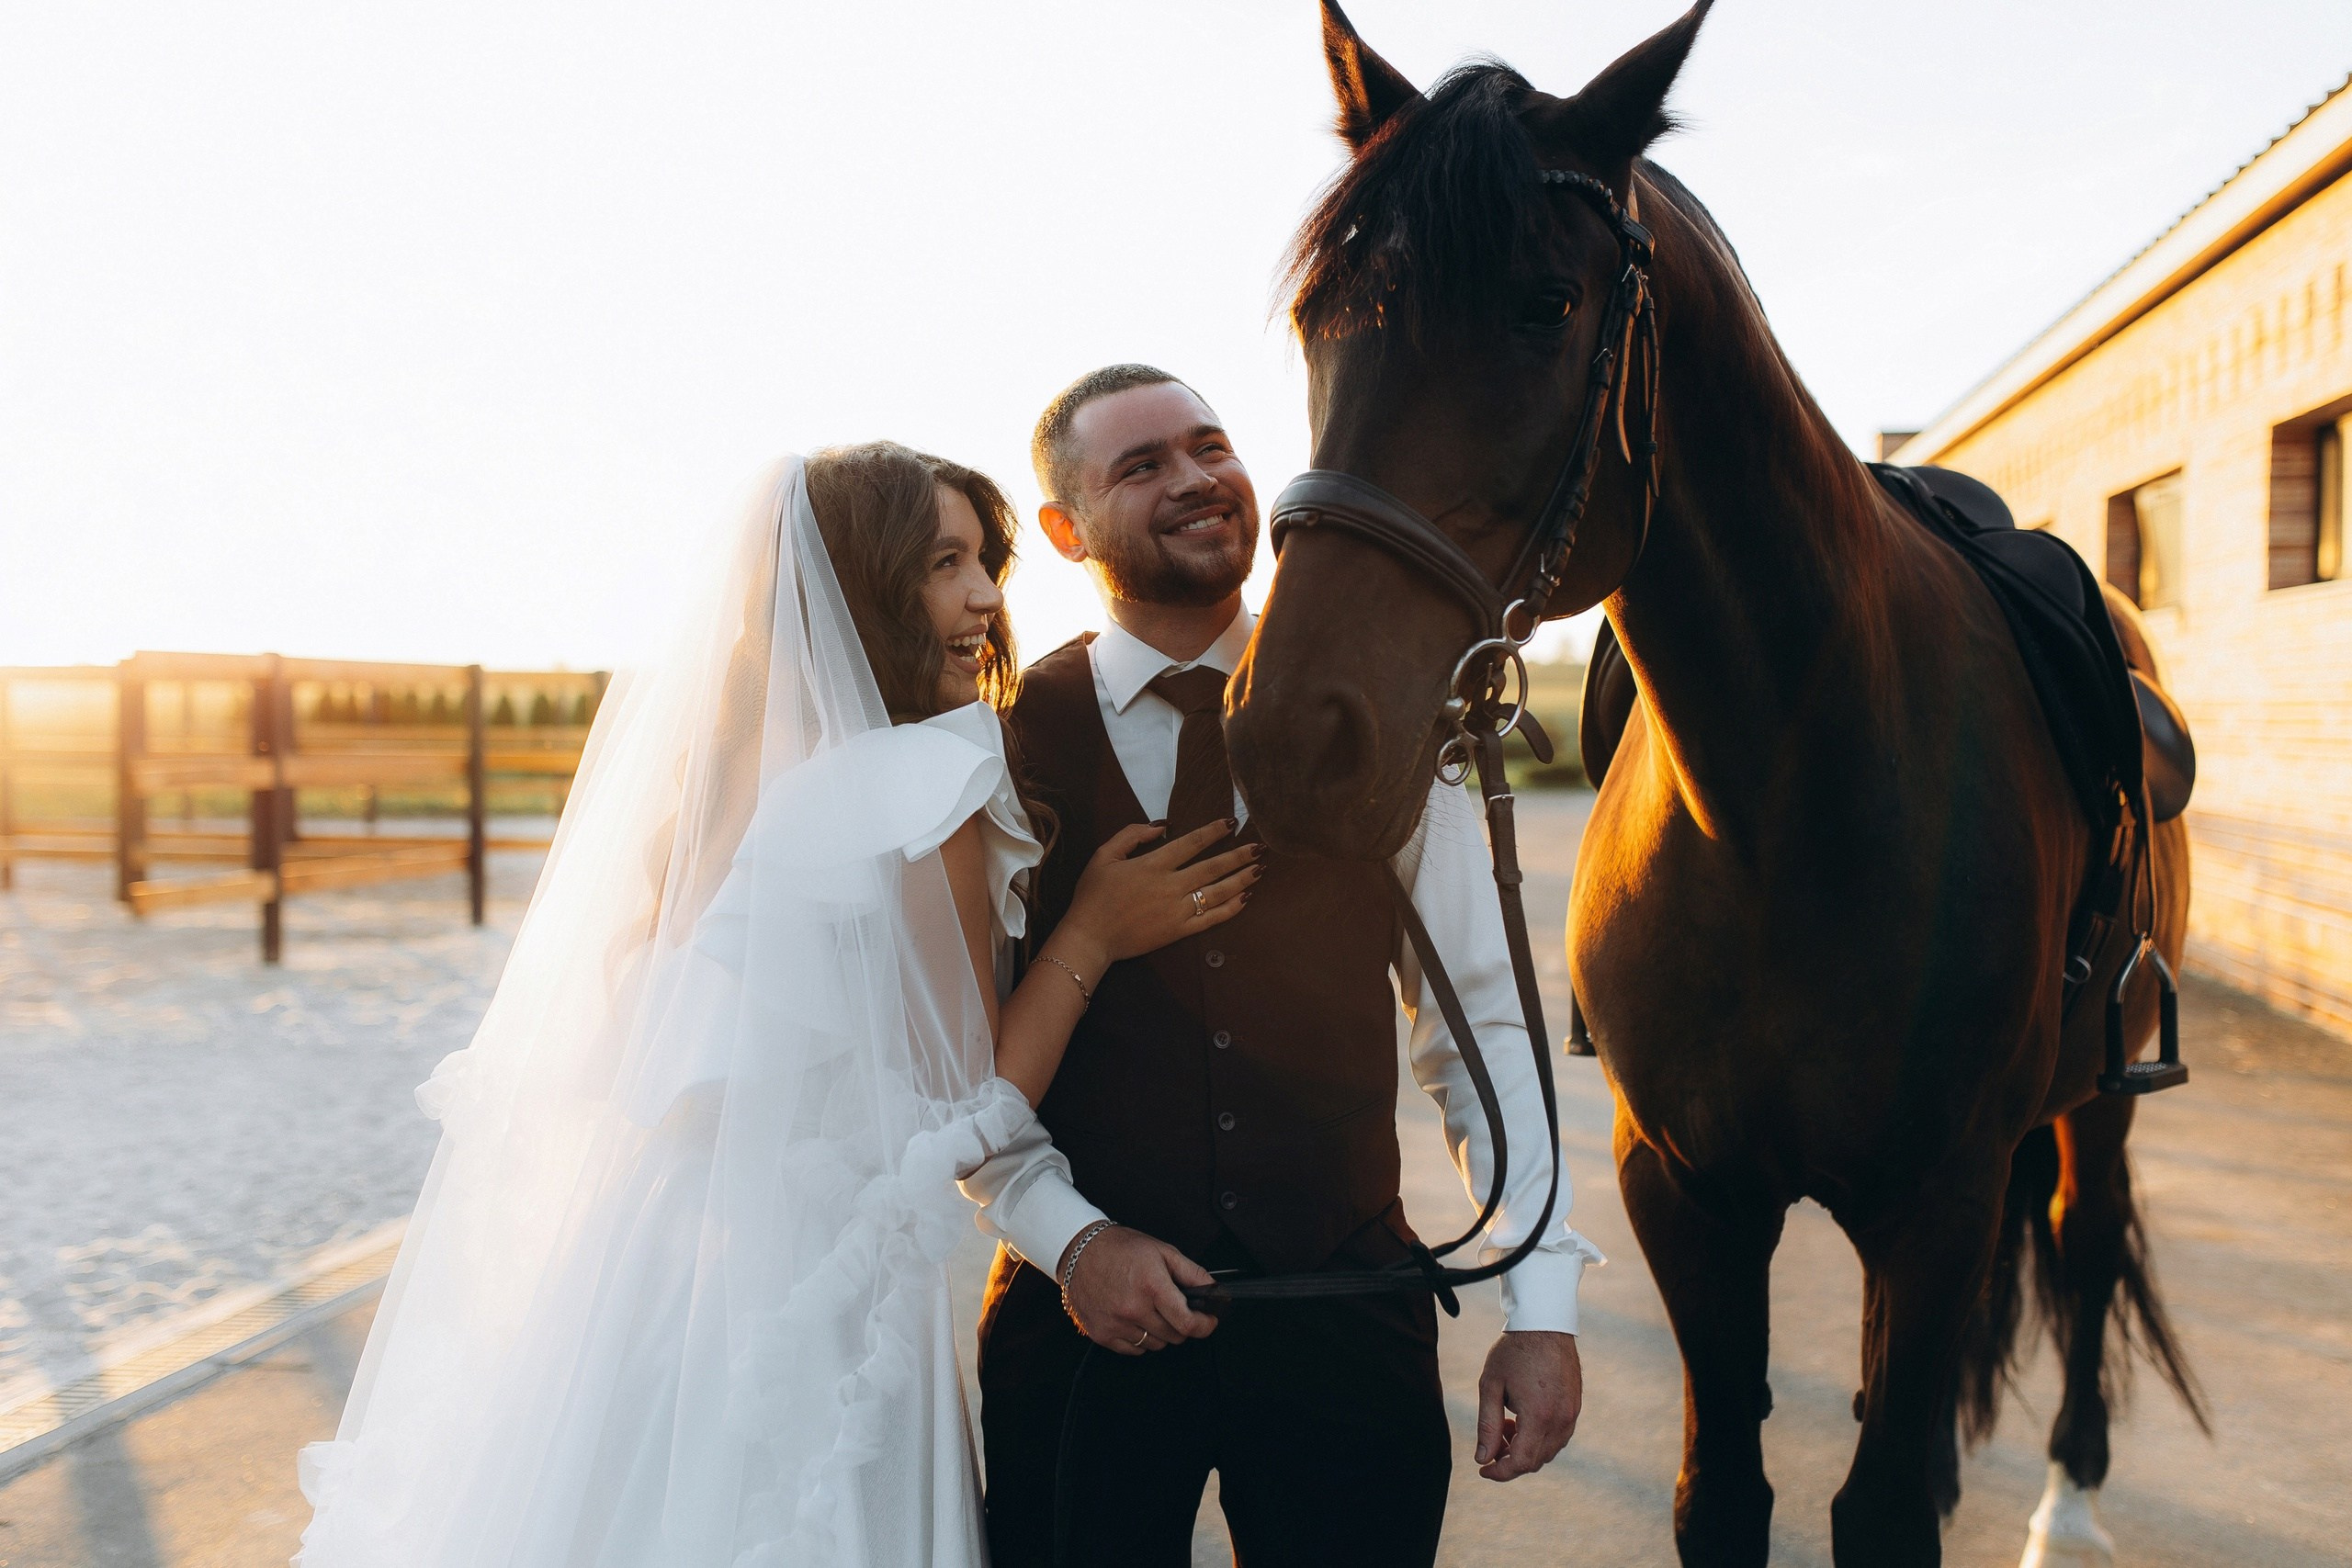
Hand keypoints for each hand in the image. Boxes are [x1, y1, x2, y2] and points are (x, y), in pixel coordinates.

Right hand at [1054, 820, 1260, 973]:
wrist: (1090, 937)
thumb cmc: (1094, 895)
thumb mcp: (1104, 855)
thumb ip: (1131, 835)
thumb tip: (1162, 826)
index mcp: (1152, 864)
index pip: (1191, 843)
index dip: (1213, 831)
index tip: (1232, 823)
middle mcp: (1170, 885)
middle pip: (1213, 867)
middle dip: (1239, 855)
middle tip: (1260, 846)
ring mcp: (1177, 910)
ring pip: (1217, 892)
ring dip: (1241, 879)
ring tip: (1260, 868)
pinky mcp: (1179, 930)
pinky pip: (1211, 918)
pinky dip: (1231, 908)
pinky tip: (1245, 898)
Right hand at [1060, 1226, 1220, 1354]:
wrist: (1079, 1252)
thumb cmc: (1120, 1249)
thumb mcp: (1162, 1252)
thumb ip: (1193, 1273)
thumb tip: (1215, 1291)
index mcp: (1152, 1286)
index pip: (1188, 1323)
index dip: (1205, 1325)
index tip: (1208, 1322)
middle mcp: (1133, 1309)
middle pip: (1174, 1336)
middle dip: (1181, 1324)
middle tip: (1173, 1307)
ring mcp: (1116, 1324)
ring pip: (1155, 1345)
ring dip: (1159, 1332)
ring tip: (1149, 1308)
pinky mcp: (1102, 1334)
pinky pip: (1134, 1350)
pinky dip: (1139, 1339)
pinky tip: (1133, 1318)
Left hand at [1475, 1331, 1582, 1479]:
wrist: (1545, 1324)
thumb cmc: (1514, 1351)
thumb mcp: (1491, 1386)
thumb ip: (1487, 1425)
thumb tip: (1483, 1458)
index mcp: (1538, 1416)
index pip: (1520, 1462)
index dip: (1499, 1472)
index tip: (1483, 1469)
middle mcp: (1561, 1420)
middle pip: (1535, 1461)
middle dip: (1509, 1460)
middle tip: (1491, 1442)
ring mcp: (1571, 1414)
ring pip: (1548, 1451)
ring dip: (1525, 1448)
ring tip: (1506, 1424)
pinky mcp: (1576, 1407)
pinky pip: (1558, 1437)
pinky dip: (1539, 1438)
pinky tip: (1523, 1417)